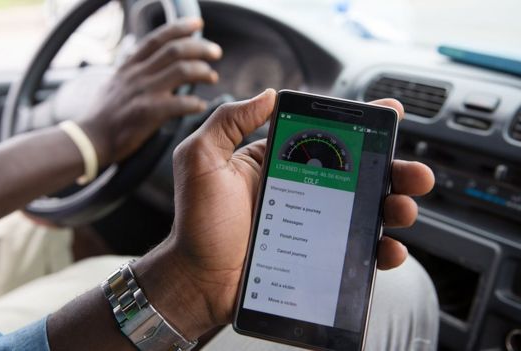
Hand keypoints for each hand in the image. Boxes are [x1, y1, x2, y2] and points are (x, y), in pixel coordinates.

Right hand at [78, 18, 221, 164]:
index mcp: (130, 66)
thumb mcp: (113, 83)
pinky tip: (200, 106)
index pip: (158, 38)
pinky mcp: (147, 113)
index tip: (198, 24)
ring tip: (212, 77)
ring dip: (203, 71)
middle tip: (216, 52)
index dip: (180, 27)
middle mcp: (137, 74)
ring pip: (182, 70)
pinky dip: (194, 103)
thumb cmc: (102, 115)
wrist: (89, 139)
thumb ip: (130, 69)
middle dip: (201, 47)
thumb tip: (138, 54)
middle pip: (176, 50)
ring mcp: (143, 92)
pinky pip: (179, 103)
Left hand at [133, 89, 434, 339]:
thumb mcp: (202, 160)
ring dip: (395, 207)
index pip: (326, 137)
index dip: (361, 126)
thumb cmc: (197, 223)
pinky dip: (381, 250)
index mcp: (278, 163)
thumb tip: (268, 95)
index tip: (390, 114)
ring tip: (403, 209)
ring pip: (366, 210)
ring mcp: (312, 225)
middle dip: (394, 170)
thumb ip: (228, 122)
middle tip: (415, 174)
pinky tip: (389, 248)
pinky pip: (357, 251)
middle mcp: (301, 190)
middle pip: (358, 174)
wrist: (198, 280)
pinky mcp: (318, 256)